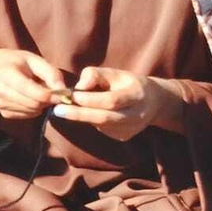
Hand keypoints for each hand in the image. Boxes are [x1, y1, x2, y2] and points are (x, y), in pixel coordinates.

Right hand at [0, 48, 68, 120]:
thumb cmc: (16, 61)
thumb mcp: (34, 60)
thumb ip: (51, 73)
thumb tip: (64, 90)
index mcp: (7, 74)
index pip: (35, 93)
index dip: (52, 95)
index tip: (63, 93)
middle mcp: (0, 91)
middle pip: (34, 104)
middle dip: (48, 101)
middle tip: (53, 93)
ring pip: (32, 112)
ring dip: (41, 105)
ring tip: (39, 92)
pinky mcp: (2, 113)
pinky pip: (26, 116)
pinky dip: (33, 109)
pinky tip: (30, 98)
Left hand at [51, 66, 182, 140]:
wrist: (153, 102)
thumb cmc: (127, 83)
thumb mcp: (114, 73)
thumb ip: (94, 75)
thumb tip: (78, 88)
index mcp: (137, 94)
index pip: (111, 100)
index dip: (90, 100)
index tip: (71, 95)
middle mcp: (137, 115)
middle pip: (105, 118)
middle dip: (79, 114)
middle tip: (58, 110)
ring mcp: (131, 129)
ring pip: (101, 126)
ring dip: (82, 118)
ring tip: (66, 109)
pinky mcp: (124, 137)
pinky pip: (102, 130)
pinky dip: (90, 122)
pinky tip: (86, 114)